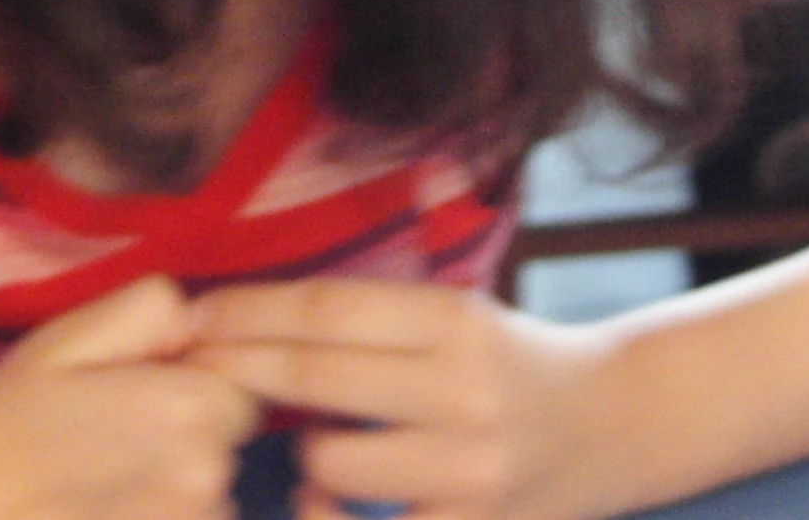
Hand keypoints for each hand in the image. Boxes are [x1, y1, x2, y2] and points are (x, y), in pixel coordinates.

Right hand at [0, 275, 263, 519]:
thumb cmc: (0, 430)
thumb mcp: (64, 340)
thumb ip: (147, 311)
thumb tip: (196, 321)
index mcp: (187, 409)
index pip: (237, 392)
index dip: (189, 390)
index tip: (136, 402)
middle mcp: (205, 478)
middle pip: (224, 450)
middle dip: (180, 443)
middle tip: (103, 447)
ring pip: (206, 502)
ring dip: (168, 495)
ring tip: (96, 492)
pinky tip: (99, 516)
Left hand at [188, 280, 614, 519]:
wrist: (619, 422)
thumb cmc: (513, 362)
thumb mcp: (458, 313)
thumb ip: (375, 316)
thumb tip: (254, 312)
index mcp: (454, 321)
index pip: (326, 310)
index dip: (248, 311)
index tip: (194, 314)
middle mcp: (464, 390)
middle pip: (316, 374)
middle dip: (236, 368)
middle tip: (188, 368)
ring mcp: (473, 470)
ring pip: (333, 462)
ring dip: (296, 452)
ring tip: (305, 440)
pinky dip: (331, 515)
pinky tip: (325, 503)